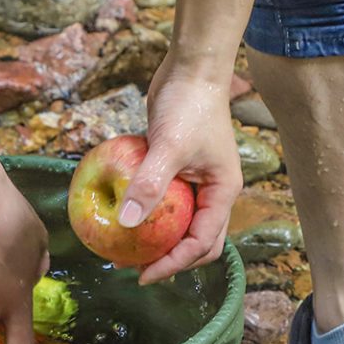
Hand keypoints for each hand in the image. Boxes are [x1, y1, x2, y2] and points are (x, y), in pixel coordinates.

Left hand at [118, 56, 242, 283]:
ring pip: (179, 226)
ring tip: (124, 250)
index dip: (174, 264)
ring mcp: (196, 185)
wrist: (189, 68)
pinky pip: (163, 206)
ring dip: (156, 241)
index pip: (202, 244)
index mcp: (222, 193)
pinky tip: (120, 219)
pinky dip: (146, 217)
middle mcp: (213, 194)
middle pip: (196, 243)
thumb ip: (149, 185)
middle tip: (134, 268)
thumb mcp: (168, 147)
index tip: (143, 275)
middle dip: (168, 260)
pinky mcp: (176, 174)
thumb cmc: (188, 104)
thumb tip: (126, 223)